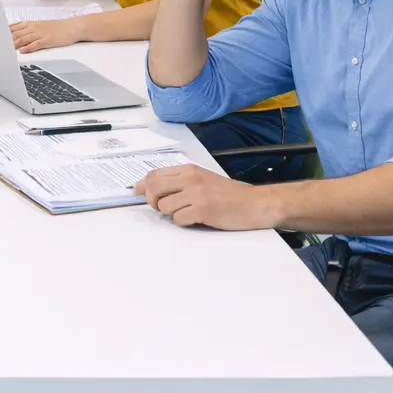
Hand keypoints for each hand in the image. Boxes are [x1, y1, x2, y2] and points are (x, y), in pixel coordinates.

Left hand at [10, 18, 81, 53]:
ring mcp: (41, 33)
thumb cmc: (55, 27)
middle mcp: (34, 27)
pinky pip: (36, 44)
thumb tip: (12, 33)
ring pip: (24, 39)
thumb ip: (25, 29)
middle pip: (16, 34)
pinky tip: (23, 51)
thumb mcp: (39, 25)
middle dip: (5, 40)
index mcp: (30, 24)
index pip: (13, 28)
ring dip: (14, 44)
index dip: (3, 33)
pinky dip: (29, 47)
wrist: (72, 27)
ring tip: (5, 50)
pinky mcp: (48, 40)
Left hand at [134, 164, 273, 230]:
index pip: (155, 174)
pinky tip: (196, 219)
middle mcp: (190, 179)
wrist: (255, 203)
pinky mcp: (203, 209)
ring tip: (185, 213)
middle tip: (159, 208)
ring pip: (164, 206)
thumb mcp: (204, 179)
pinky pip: (178, 219)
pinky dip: (183, 222)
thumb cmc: (230, 195)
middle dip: (151, 201)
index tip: (137, 192)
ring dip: (170, 214)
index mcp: (189, 170)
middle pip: (153, 188)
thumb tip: (153, 188)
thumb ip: (181, 181)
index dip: (142, 185)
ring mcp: (196, 194)